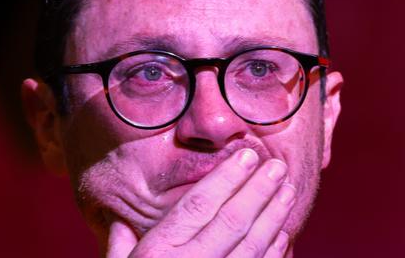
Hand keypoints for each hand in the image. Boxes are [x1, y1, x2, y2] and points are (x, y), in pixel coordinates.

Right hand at [107, 148, 295, 257]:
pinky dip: (274, 254)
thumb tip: (119, 222)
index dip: (225, 178)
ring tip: (287, 191)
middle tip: (277, 166)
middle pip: (231, 220)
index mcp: (157, 253)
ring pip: (251, 246)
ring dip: (273, 217)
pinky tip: (284, 234)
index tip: (247, 156)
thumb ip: (117, 248)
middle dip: (257, 190)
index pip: (197, 206)